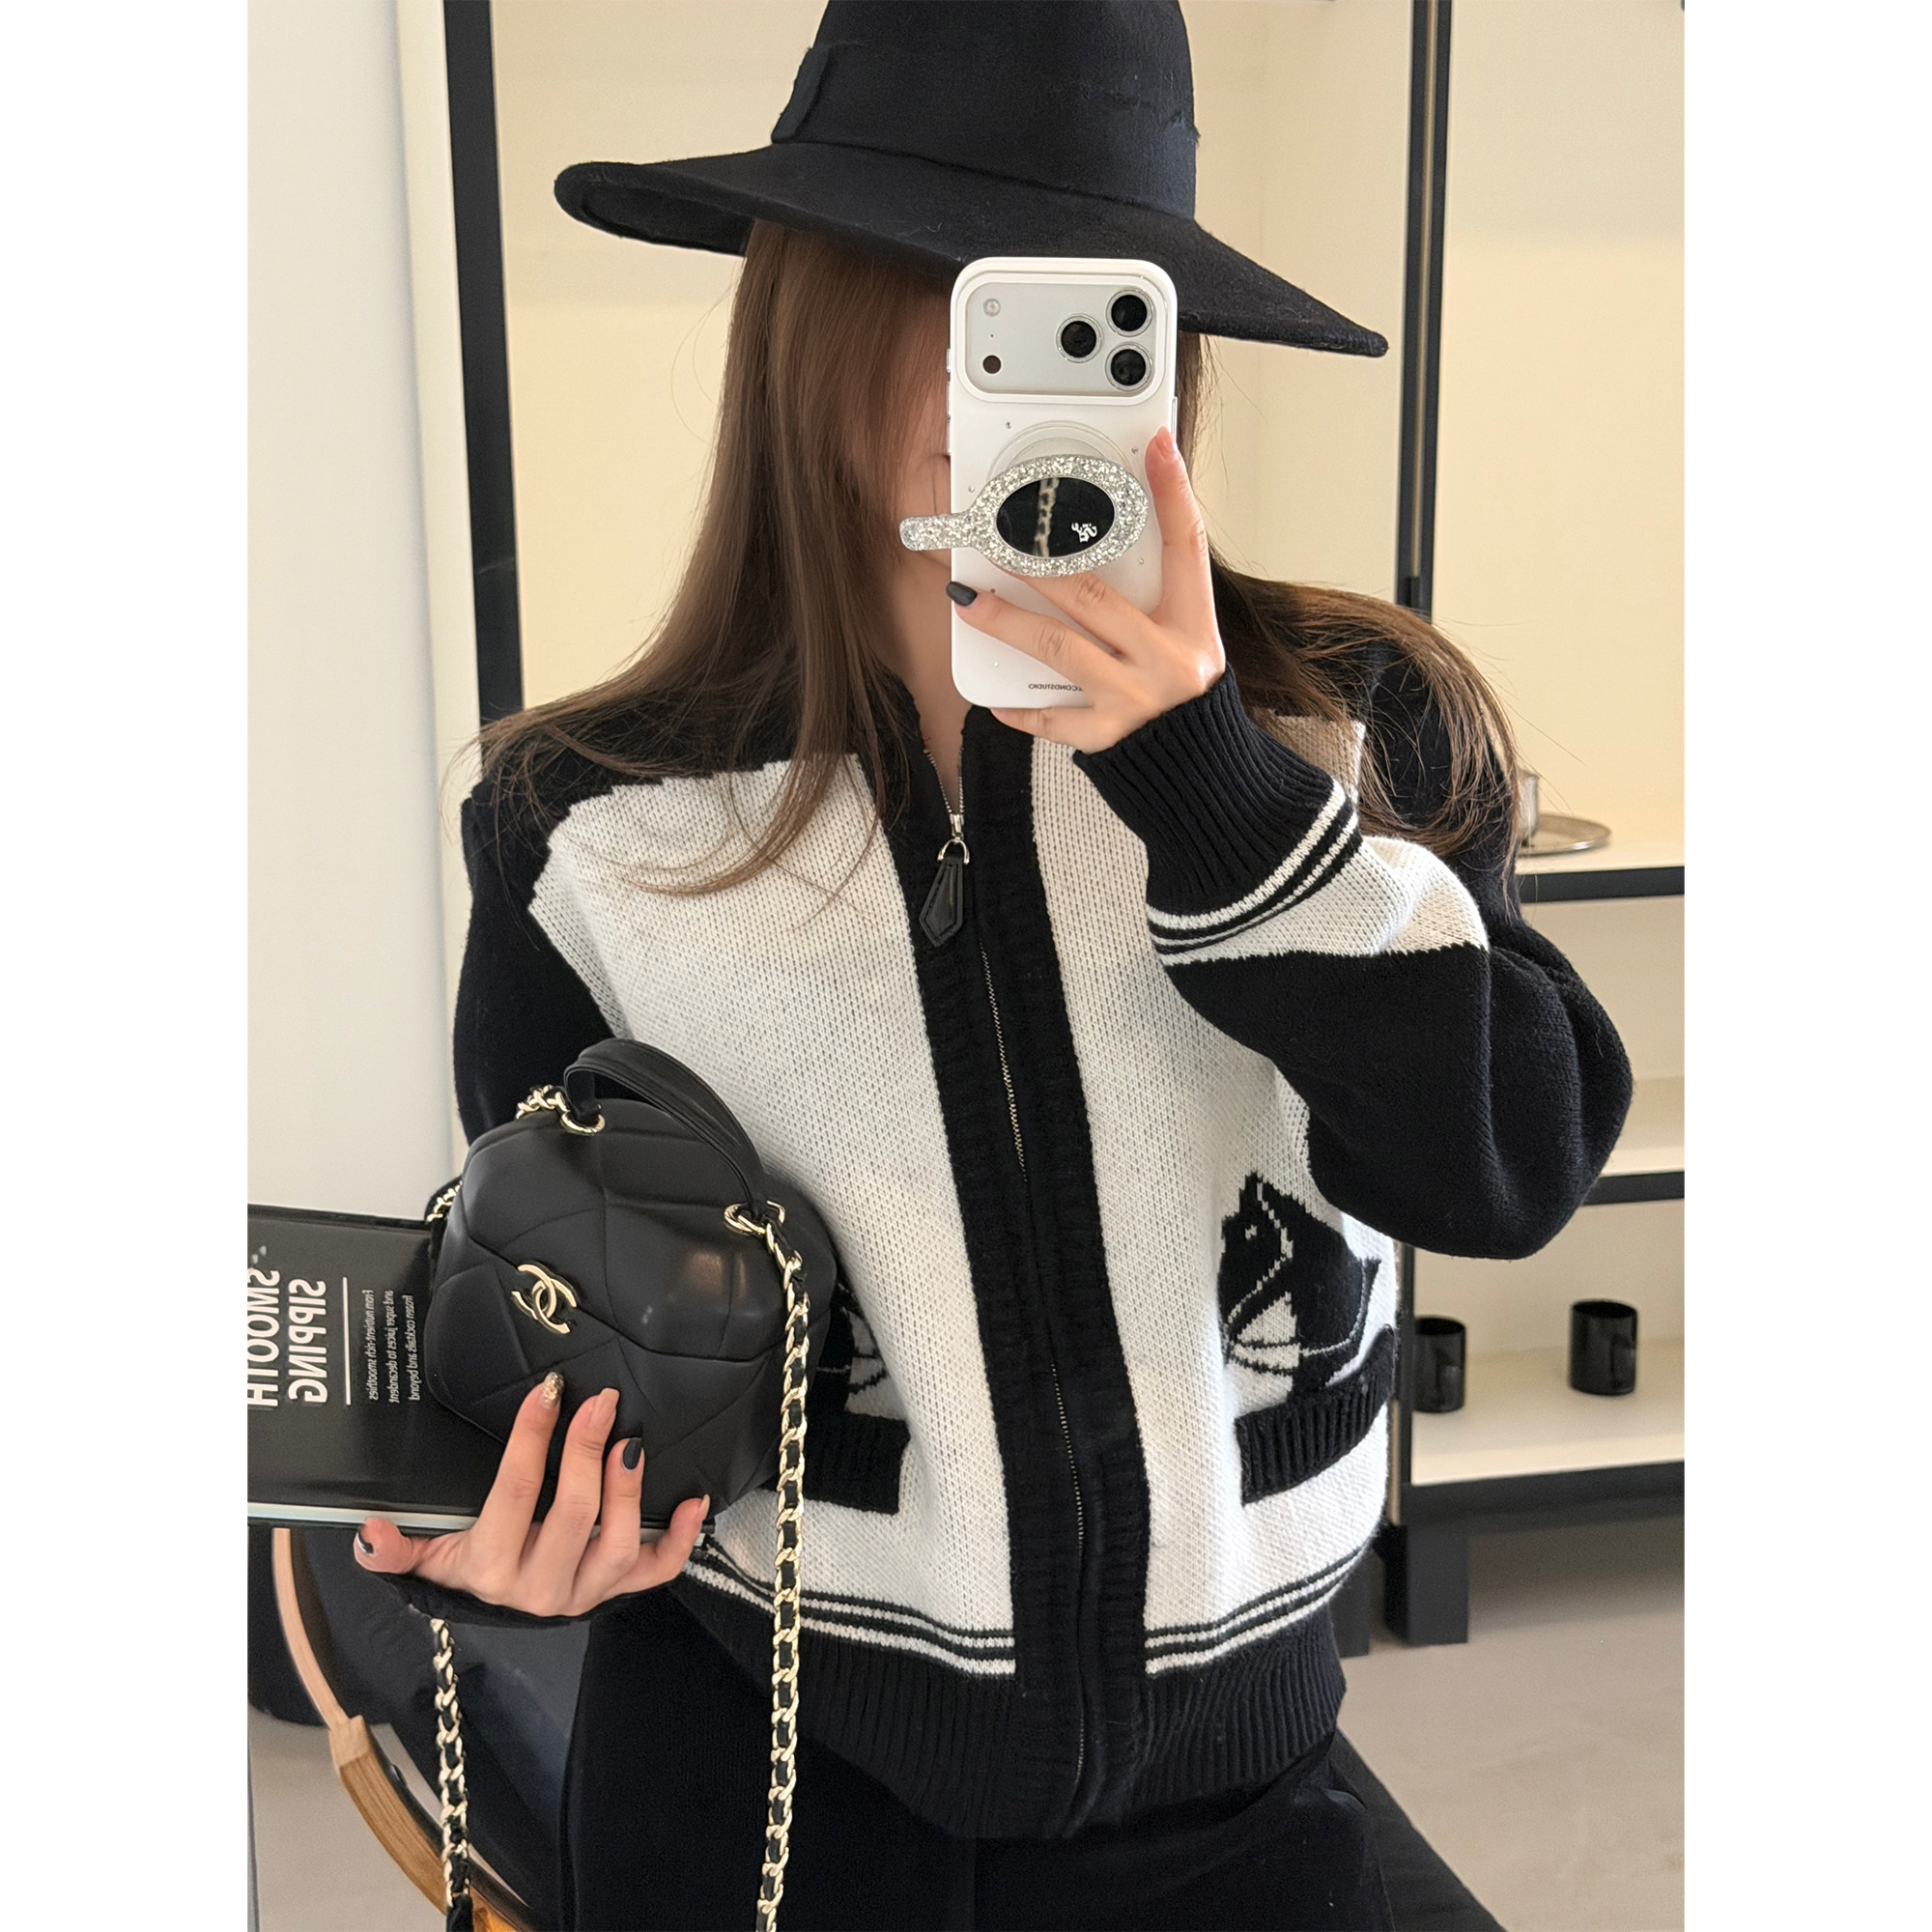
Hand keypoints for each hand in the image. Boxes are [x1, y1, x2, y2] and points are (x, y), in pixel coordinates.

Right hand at [354, 1374, 708, 1616]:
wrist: (492, 1607)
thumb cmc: (463, 1564)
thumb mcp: (426, 1557)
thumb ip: (396, 1548)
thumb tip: (367, 1533)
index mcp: (489, 1569)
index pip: (514, 1493)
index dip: (531, 1439)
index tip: (547, 1391)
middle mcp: (540, 1587)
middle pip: (574, 1515)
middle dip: (587, 1452)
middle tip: (599, 1400)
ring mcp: (583, 1592)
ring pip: (618, 1545)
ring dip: (630, 1492)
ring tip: (633, 1443)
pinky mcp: (614, 1591)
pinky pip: (655, 1571)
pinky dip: (681, 1539)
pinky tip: (696, 1500)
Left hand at [954, 426, 1225, 752]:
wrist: (1205, 780)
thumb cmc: (1189, 706)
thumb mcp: (1188, 645)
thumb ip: (1152, 604)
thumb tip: (1097, 555)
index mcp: (1194, 627)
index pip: (1188, 546)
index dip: (1173, 493)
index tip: (1156, 445)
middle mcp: (1168, 659)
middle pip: (1094, 596)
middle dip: (1038, 565)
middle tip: (997, 539)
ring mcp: (1135, 699)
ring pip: (1058, 648)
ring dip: (1006, 621)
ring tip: (969, 601)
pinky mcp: (1108, 738)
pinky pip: (1051, 719)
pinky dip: (1019, 708)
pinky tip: (994, 699)